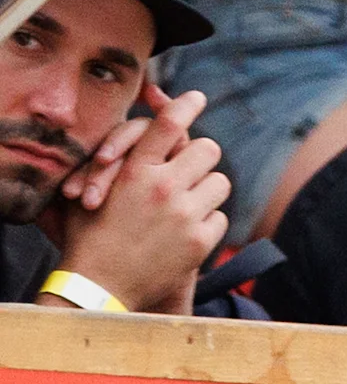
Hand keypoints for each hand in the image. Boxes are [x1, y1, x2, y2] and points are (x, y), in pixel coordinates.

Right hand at [53, 86, 226, 314]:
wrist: (99, 287)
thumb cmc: (89, 235)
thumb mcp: (93, 188)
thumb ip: (117, 159)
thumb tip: (135, 132)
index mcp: (133, 172)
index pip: (168, 125)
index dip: (184, 105)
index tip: (197, 97)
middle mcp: (162, 188)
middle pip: (208, 150)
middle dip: (201, 157)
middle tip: (191, 168)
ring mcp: (184, 215)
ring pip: (220, 183)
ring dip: (206, 190)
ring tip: (186, 203)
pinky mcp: (200, 241)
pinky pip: (220, 218)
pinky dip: (206, 223)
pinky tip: (185, 232)